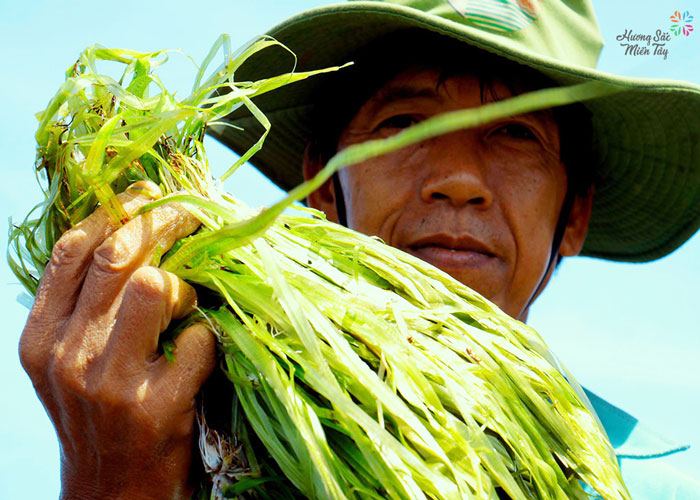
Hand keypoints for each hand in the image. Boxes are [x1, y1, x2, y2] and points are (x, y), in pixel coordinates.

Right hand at [19, 181, 216, 499]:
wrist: (112, 492)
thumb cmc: (99, 416)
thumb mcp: (69, 362)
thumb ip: (84, 307)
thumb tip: (129, 231)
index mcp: (41, 337)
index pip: (71, 250)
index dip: (115, 211)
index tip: (147, 194)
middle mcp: (67, 355)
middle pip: (118, 256)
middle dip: (163, 221)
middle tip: (190, 215)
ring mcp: (110, 382)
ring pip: (155, 287)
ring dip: (183, 286)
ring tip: (186, 306)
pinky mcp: (156, 406)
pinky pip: (197, 339)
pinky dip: (207, 336)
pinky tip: (200, 351)